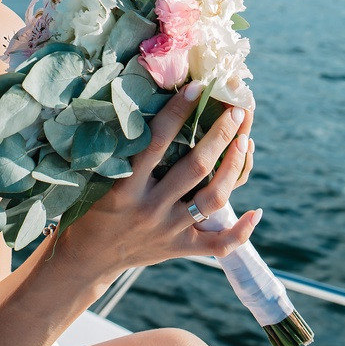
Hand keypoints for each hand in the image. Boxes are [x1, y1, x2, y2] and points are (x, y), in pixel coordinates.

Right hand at [54, 83, 260, 285]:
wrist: (88, 258)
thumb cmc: (91, 207)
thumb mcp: (97, 177)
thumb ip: (121, 151)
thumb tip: (145, 103)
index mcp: (125, 187)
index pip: (156, 141)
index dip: (178, 112)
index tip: (197, 87)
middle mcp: (151, 208)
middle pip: (195, 168)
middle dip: (218, 135)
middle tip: (235, 110)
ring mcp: (169, 230)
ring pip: (213, 200)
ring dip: (233, 168)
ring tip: (245, 141)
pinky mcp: (181, 249)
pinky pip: (219, 244)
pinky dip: (241, 231)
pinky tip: (257, 210)